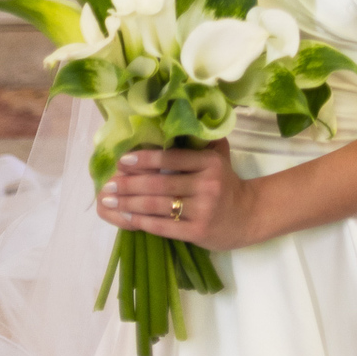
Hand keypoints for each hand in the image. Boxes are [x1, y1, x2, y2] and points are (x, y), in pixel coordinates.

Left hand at [97, 141, 263, 251]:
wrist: (248, 216)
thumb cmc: (227, 183)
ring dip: (129, 203)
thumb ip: (201, 142)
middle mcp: (206, 185)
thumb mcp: (219, 157)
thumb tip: (173, 123)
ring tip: (110, 200)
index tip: (122, 160)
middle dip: (129, 184)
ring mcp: (201, 210)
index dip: (145, 160)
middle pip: (159, 184)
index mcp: (209, 163)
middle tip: (108, 184)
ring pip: (157, 205)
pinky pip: (162, 226)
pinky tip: (125, 217)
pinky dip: (141, 221)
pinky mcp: (197, 232)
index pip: (171, 159)